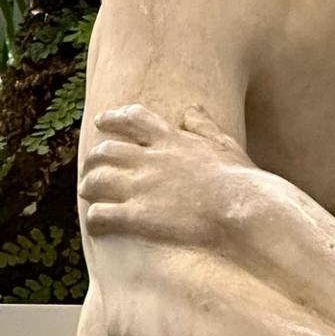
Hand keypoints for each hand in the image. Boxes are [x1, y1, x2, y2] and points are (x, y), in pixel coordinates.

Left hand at [80, 104, 259, 247]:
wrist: (245, 210)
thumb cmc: (243, 181)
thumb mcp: (225, 146)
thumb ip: (205, 127)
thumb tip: (193, 110)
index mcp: (172, 141)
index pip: (133, 118)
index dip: (113, 118)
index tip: (102, 120)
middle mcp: (150, 160)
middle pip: (105, 150)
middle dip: (93, 159)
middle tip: (91, 168)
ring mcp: (141, 188)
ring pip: (94, 181)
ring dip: (88, 188)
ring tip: (89, 196)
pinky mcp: (138, 216)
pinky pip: (100, 216)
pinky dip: (94, 220)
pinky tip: (98, 226)